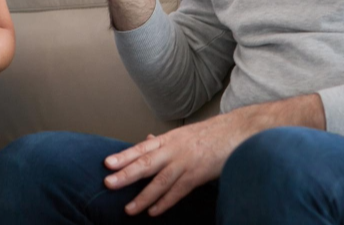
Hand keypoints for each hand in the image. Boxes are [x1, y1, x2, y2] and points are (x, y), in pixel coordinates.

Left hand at [102, 115, 251, 217]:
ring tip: (129, 209)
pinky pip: (178, 191)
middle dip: (126, 174)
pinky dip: (165, 202)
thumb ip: (164, 141)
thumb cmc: (209, 134)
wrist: (236, 132)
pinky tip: (153, 211)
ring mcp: (185, 163)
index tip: (107, 163)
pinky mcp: (198, 175)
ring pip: (160, 181)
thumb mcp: (183, 134)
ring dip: (143, 196)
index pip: (141, 148)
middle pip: (146, 163)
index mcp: (168, 139)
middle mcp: (173, 150)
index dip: (124, 156)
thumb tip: (146, 140)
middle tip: (108, 183)